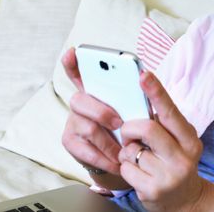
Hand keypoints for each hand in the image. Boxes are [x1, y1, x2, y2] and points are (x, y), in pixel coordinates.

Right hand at [60, 47, 123, 175]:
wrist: (121, 158)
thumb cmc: (129, 128)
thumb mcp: (134, 111)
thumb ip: (133, 98)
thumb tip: (144, 83)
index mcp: (95, 89)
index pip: (79, 71)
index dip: (74, 61)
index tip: (73, 51)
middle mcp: (79, 103)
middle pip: (80, 99)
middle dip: (102, 112)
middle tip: (119, 124)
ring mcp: (72, 122)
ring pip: (88, 127)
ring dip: (109, 142)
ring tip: (124, 150)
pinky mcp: (69, 141)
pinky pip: (86, 150)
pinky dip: (105, 158)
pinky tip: (116, 162)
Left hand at [118, 71, 205, 211]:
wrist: (186, 201)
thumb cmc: (175, 162)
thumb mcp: (177, 141)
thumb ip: (162, 122)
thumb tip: (140, 93)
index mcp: (189, 139)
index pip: (170, 111)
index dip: (156, 92)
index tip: (143, 74)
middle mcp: (183, 157)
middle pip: (147, 129)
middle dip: (130, 129)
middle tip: (129, 134)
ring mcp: (168, 176)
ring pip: (132, 150)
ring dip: (127, 152)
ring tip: (138, 158)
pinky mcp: (152, 190)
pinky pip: (126, 169)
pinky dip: (126, 167)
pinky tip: (138, 173)